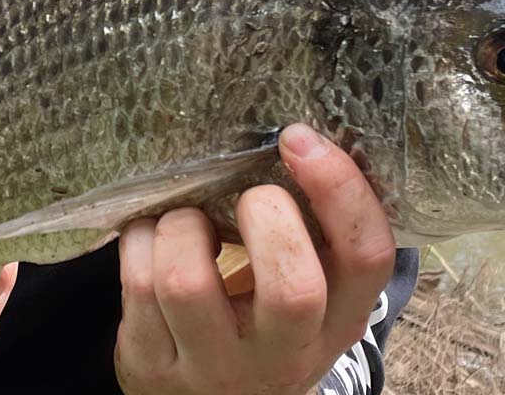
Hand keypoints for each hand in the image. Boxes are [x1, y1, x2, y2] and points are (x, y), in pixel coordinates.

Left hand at [113, 123, 396, 394]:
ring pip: (187, 281)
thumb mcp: (313, 297)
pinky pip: (137, 284)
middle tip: (248, 197)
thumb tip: (296, 137)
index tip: (299, 140)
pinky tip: (152, 240)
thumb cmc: (264, 327)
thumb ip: (316, 237)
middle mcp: (283, 353)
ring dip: (182, 225)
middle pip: (293, 288)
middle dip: (265, 217)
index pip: (366, 258)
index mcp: (339, 320)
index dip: (340, 190)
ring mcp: (214, 366)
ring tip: (187, 221)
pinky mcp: (153, 366)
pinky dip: (139, 240)